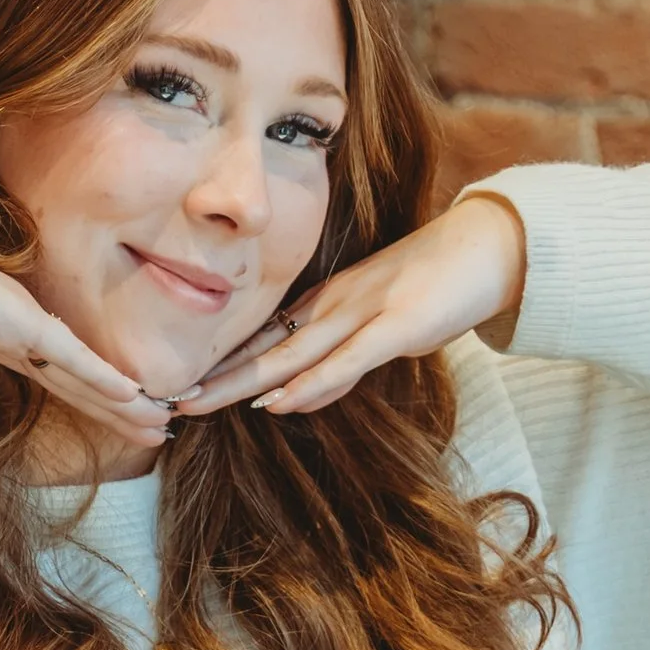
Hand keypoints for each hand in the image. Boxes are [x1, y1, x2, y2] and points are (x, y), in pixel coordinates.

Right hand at [0, 238, 167, 457]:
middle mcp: (15, 325)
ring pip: (85, 371)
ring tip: (163, 423)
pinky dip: (103, 378)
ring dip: (125, 401)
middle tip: (160, 428)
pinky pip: (70, 357)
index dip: (91, 400)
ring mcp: (20, 318)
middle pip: (81, 377)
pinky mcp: (19, 319)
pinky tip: (135, 396)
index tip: (121, 419)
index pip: (56, 376)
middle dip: (122, 406)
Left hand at [174, 194, 527, 419]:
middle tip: (161, 399)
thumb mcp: (380, 334)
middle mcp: (333, 307)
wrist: (487, 248)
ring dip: (241, 381)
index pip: (262, 340)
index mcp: (325, 306)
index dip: (219, 365)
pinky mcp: (398, 325)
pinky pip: (347, 359)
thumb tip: (296, 399)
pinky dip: (311, 383)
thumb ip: (340, 365)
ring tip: (195, 402)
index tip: (177, 386)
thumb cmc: (435, 288)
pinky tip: (277, 402)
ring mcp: (364, 313)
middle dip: (211, 377)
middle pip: (262, 348)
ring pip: (291, 354)